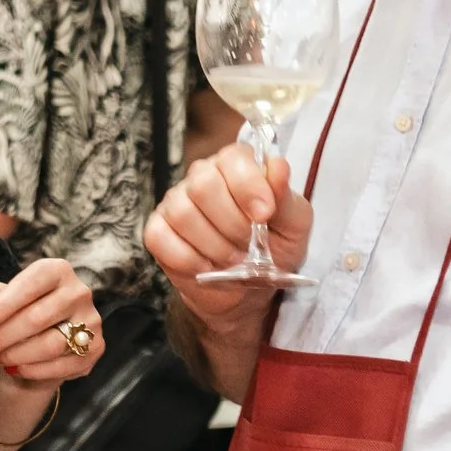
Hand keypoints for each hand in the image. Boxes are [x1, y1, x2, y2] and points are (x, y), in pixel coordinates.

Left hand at [0, 259, 101, 384]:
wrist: (45, 339)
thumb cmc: (22, 312)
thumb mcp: (6, 299)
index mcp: (57, 271)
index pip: (28, 286)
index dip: (0, 307)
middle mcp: (79, 292)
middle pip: (37, 318)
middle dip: (2, 336)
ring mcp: (92, 321)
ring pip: (49, 345)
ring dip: (15, 355)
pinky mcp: (96, 349)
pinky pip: (61, 365)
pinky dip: (32, 370)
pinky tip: (13, 368)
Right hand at [143, 143, 313, 325]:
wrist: (249, 292)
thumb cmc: (273, 250)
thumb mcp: (293, 227)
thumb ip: (285, 197)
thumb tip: (277, 166)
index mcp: (236, 166)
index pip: (233, 158)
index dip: (249, 186)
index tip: (264, 214)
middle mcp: (201, 177)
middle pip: (203, 185)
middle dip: (232, 224)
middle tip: (249, 245)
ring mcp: (175, 203)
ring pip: (183, 214)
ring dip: (214, 246)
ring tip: (232, 259)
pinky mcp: (157, 231)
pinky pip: (161, 238)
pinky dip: (189, 259)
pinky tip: (206, 266)